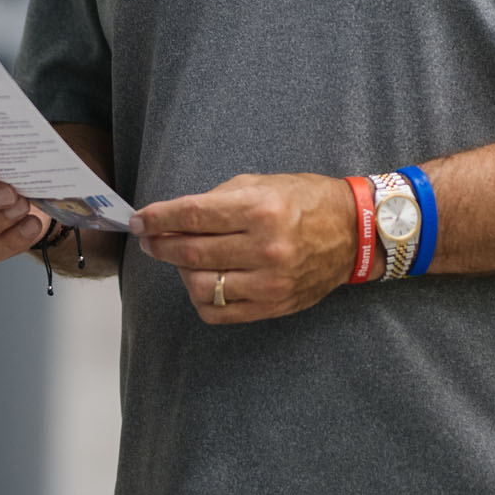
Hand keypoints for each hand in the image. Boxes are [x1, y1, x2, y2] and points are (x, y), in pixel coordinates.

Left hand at [135, 173, 360, 324]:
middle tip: (150, 239)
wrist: (354, 232)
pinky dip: (200, 298)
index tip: (139, 220)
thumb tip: (173, 218)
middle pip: (191, 252)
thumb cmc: (306, 201)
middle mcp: (265, 247)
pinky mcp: (273, 305)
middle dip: (160, 244)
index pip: (192, 216)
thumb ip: (217, 200)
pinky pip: (219, 311)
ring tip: (181, 259)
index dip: (157, 219)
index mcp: (261, 210)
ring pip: (200, 285)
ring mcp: (270, 281)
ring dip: (179, 271)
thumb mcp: (262, 184)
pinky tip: (201, 281)